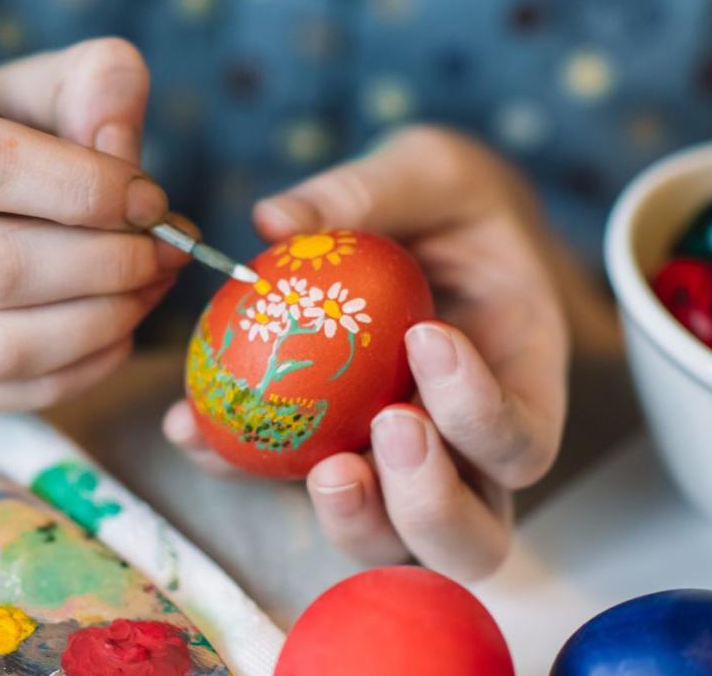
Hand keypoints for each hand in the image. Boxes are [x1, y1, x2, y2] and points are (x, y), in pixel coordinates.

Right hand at [0, 38, 188, 410]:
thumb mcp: (17, 94)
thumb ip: (83, 87)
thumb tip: (124, 146)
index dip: (84, 185)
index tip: (149, 199)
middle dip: (105, 262)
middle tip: (166, 251)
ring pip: (2, 348)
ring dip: (103, 321)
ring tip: (149, 288)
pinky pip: (10, 394)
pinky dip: (84, 367)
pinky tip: (117, 329)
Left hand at [162, 127, 568, 579]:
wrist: (423, 225)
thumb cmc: (446, 199)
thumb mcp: (428, 170)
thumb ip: (369, 191)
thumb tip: (274, 218)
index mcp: (520, 380)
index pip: (521, 439)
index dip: (480, 413)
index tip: (426, 336)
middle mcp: (467, 448)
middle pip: (473, 536)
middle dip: (429, 505)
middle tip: (381, 427)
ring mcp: (398, 465)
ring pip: (392, 541)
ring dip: (352, 517)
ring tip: (312, 463)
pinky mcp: (329, 452)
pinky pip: (287, 482)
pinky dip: (239, 468)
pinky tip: (190, 425)